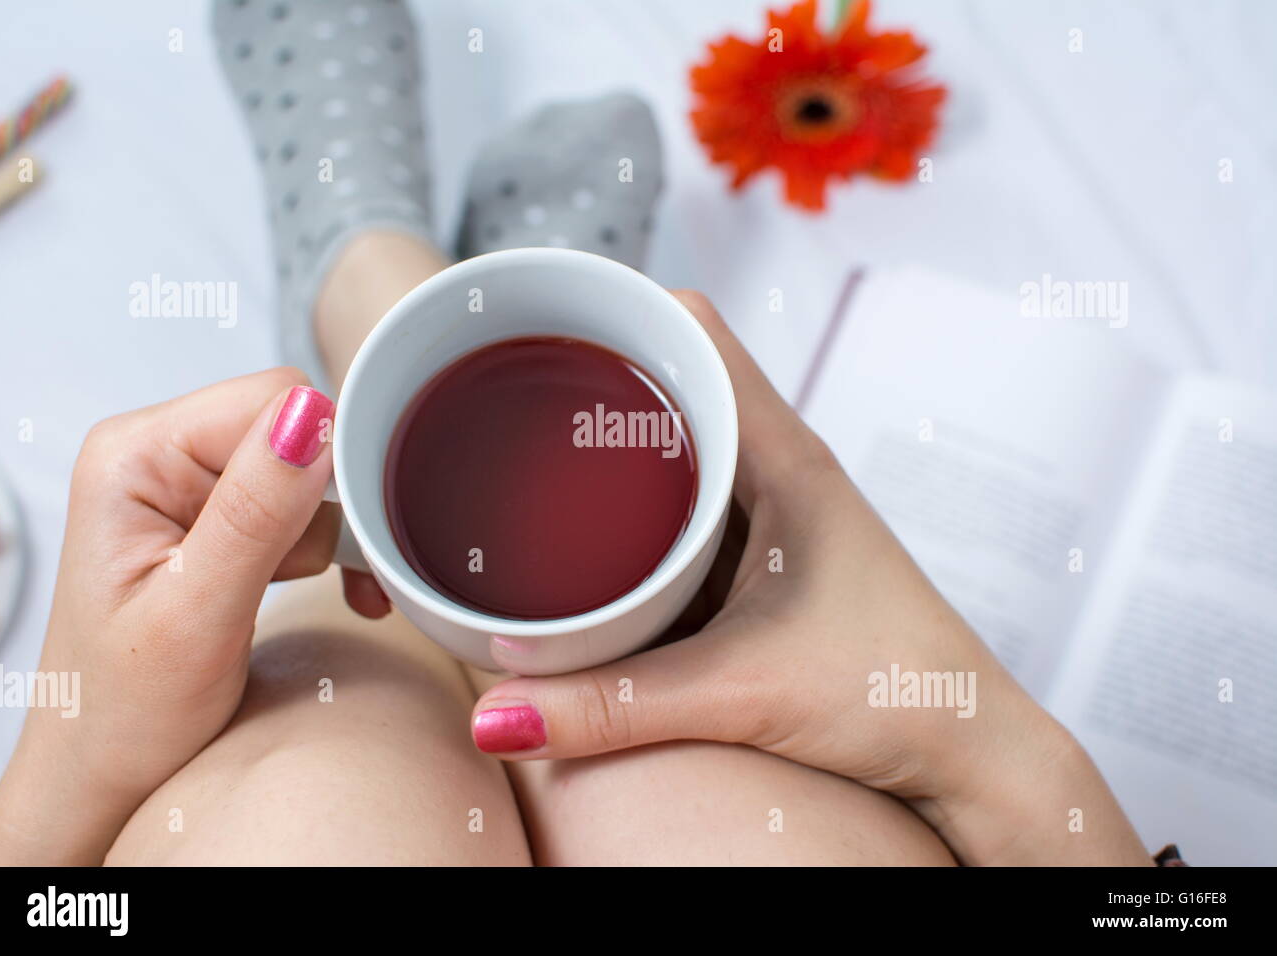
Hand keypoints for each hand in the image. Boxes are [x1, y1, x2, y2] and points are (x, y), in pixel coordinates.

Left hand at [0, 368, 341, 863]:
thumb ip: (254, 515)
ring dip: (334, 534)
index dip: (329, 456)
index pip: (271, 398)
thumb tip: (312, 418)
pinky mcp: (214, 518)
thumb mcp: (196, 616)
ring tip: (331, 593)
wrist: (103, 775)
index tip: (352, 534)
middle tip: (343, 575)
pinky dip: (329, 549)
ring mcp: (186, 485)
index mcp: (133, 455)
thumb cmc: (124, 714)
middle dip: (334, 502)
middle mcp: (156, 454)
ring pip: (309, 468)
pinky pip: (300, 504)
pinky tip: (336, 589)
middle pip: (296, 427)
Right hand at [472, 292, 1150, 865]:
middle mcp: (777, 468)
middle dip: (586, 379)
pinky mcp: (762, 565)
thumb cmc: (901, 692)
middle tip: (499, 398)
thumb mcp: (741, 693)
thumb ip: (614, 708)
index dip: (612, 307)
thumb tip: (498, 717)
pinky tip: (577, 548)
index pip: (692, 328)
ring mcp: (771, 515)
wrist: (972, 753)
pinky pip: (680, 512)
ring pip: (673, 449)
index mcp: (783, 456)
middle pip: (670, 380)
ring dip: (605, 451)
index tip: (530, 319)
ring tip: (519, 462)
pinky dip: (626, 516)